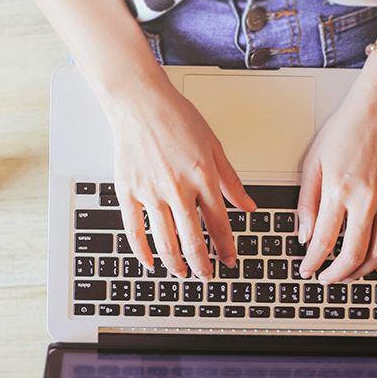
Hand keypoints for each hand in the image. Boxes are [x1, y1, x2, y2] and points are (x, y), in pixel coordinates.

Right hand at [104, 82, 256, 279]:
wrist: (140, 102)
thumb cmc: (176, 117)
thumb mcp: (214, 146)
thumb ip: (231, 181)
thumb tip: (248, 206)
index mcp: (203, 177)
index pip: (219, 225)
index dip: (226, 248)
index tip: (230, 260)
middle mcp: (178, 189)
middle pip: (193, 240)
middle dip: (202, 264)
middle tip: (207, 275)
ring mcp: (151, 192)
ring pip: (165, 241)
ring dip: (176, 263)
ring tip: (182, 273)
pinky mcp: (128, 191)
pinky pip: (134, 229)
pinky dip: (142, 250)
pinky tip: (150, 262)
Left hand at [297, 60, 376, 283]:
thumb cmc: (346, 130)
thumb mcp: (313, 163)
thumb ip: (307, 203)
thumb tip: (306, 236)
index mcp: (339, 189)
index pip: (324, 240)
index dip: (314, 263)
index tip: (307, 271)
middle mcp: (368, 197)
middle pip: (354, 254)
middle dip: (338, 274)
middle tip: (327, 279)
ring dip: (362, 270)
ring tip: (349, 274)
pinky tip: (376, 263)